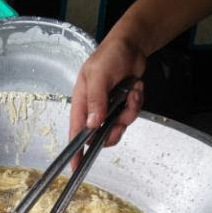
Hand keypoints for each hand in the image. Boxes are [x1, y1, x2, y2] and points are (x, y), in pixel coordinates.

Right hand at [70, 37, 145, 169]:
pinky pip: (131, 116)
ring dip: (129, 111)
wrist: (132, 45)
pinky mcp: (123, 106)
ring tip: (131, 92)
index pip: (76, 132)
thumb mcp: (98, 75)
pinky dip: (136, 103)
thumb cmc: (109, 56)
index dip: (75, 151)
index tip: (76, 167)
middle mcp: (94, 109)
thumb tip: (92, 125)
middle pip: (101, 134)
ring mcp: (109, 109)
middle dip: (114, 129)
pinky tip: (134, 88)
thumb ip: (95, 100)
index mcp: (81, 103)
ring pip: (119, 126)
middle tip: (120, 121)